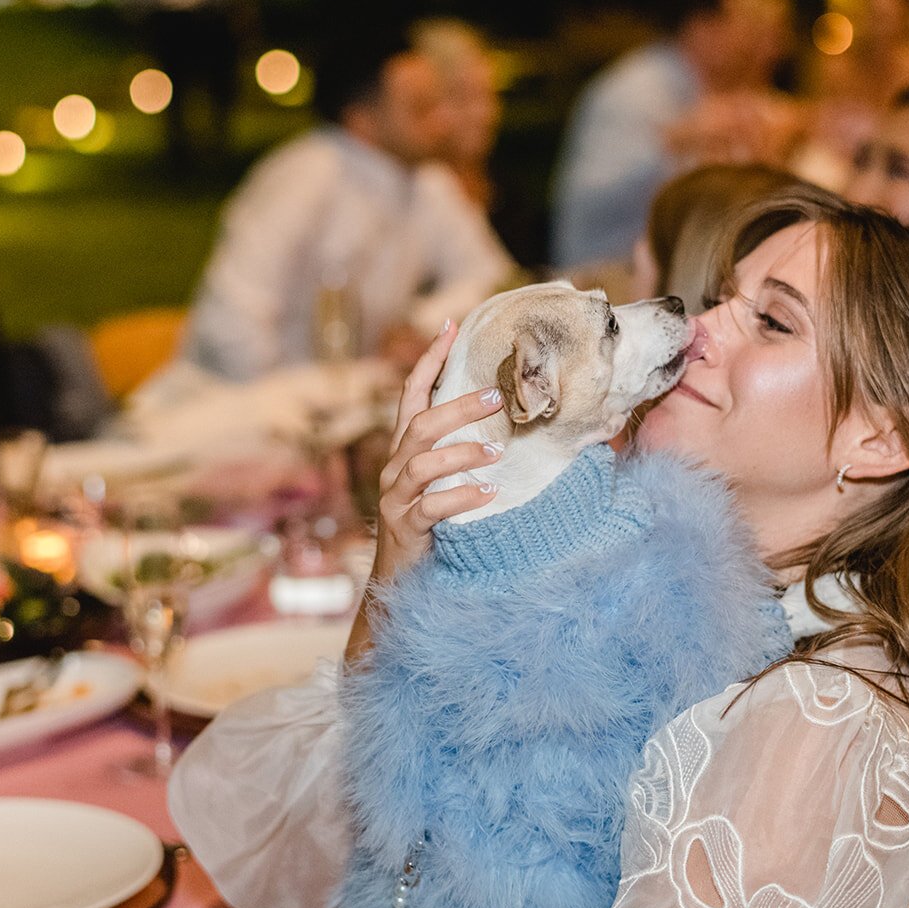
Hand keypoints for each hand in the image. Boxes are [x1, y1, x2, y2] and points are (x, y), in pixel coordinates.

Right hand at [347, 321, 503, 662]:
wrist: (403, 580)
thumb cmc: (434, 524)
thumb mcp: (447, 482)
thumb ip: (467, 452)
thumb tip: (513, 425)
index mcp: (406, 448)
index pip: (412, 394)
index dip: (429, 360)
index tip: (451, 327)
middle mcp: (396, 466)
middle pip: (420, 423)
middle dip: (458, 406)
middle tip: (498, 396)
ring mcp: (396, 497)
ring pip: (423, 463)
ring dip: (462, 453)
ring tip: (498, 453)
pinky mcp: (405, 527)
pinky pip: (431, 507)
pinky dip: (461, 497)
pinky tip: (489, 493)